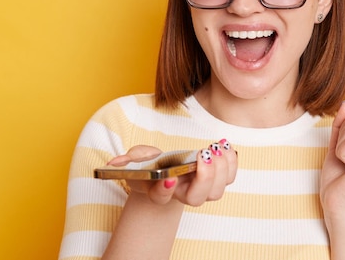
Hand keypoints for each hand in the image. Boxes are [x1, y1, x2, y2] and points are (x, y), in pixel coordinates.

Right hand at [108, 140, 237, 206]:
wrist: (166, 169)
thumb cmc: (151, 166)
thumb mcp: (136, 161)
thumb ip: (125, 161)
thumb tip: (113, 163)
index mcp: (160, 191)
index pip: (161, 197)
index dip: (164, 190)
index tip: (169, 178)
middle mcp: (182, 194)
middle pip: (197, 198)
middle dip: (204, 177)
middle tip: (204, 154)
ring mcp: (200, 189)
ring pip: (216, 191)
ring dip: (221, 169)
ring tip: (216, 148)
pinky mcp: (215, 179)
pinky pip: (229, 178)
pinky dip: (231, 162)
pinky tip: (224, 146)